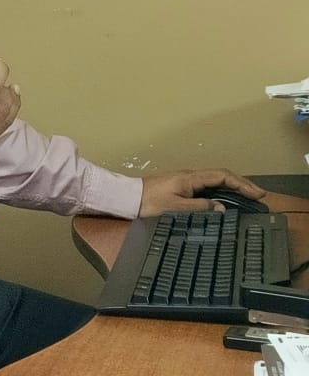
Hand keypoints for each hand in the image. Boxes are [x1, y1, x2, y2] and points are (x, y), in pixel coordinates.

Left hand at [138, 169, 267, 216]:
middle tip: (258, 196)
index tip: (257, 193)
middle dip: (242, 185)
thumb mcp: (175, 208)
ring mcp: (185, 181)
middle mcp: (190, 176)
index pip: (223, 176)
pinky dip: (220, 191)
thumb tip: (221, 209)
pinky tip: (224, 201)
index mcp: (191, 178)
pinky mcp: (180, 187)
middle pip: (222, 177)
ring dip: (232, 188)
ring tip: (247, 198)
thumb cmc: (148, 202)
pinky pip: (206, 186)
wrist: (126, 198)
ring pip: (215, 181)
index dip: (242, 184)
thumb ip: (200, 208)